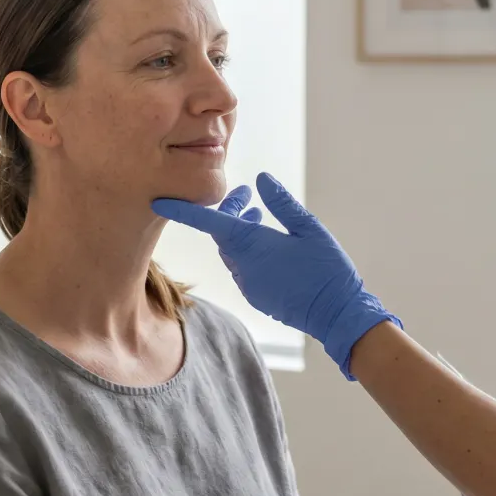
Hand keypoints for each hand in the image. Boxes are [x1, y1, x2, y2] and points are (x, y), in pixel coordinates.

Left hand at [152, 173, 399, 378]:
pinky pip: (242, 267)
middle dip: (229, 212)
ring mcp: (248, 283)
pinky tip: (266, 242)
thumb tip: (261, 179)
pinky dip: (247, 250)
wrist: (337, 316)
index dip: (182, 211)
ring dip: (239, 231)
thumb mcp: (310, 229)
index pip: (209, 222)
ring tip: (259, 215)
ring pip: (231, 250)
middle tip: (247, 195)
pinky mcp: (255, 295)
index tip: (158, 202)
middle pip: (221, 233)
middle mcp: (243, 265)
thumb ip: (282, 203)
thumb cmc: (328, 269)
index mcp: (253, 244)